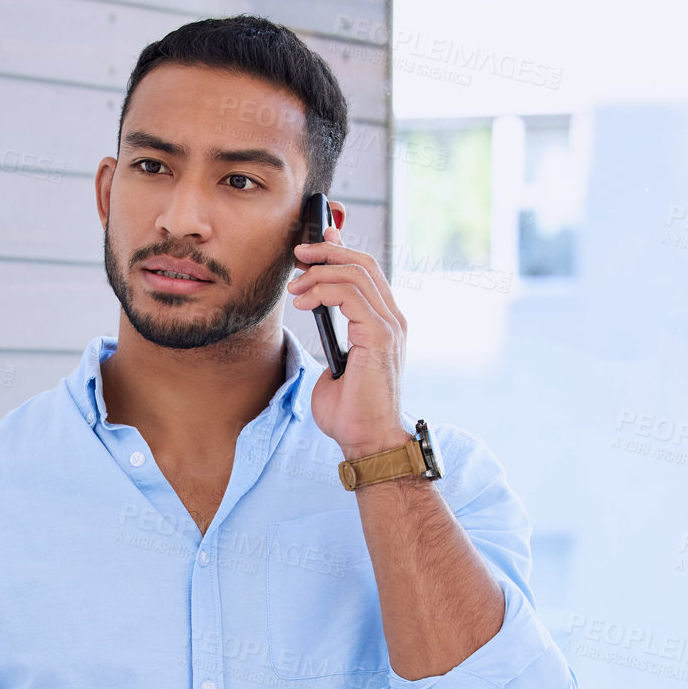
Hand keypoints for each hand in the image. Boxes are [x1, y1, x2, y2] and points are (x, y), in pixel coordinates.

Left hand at [288, 217, 413, 459]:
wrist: (367, 441)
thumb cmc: (350, 412)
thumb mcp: (335, 366)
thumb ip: (332, 339)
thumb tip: (316, 317)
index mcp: (385, 324)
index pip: (367, 273)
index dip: (340, 252)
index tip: (312, 247)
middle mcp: (392, 320)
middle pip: (363, 263)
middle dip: (327, 251)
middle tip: (297, 254)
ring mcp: (389, 327)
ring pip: (356, 273)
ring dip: (318, 273)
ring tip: (294, 288)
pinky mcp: (379, 336)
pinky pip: (351, 295)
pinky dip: (323, 291)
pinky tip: (304, 303)